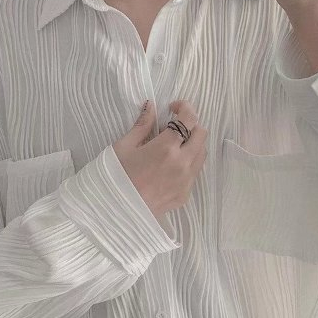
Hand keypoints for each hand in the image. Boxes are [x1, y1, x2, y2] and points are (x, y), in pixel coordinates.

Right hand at [113, 100, 207, 218]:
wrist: (115, 211)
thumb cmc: (115, 176)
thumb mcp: (124, 146)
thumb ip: (142, 125)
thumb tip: (151, 106)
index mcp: (166, 148)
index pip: (189, 119)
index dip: (184, 107)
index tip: (172, 108)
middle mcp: (182, 163)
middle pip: (202, 134)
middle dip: (190, 124)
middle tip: (172, 127)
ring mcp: (186, 181)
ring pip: (202, 153)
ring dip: (192, 143)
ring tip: (172, 146)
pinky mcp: (185, 195)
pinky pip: (195, 172)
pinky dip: (188, 162)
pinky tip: (169, 165)